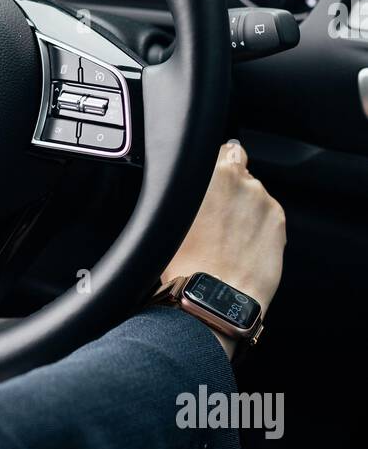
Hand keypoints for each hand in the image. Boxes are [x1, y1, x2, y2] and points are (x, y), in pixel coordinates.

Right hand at [161, 140, 285, 356]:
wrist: (216, 298)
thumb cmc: (184, 263)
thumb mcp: (170, 218)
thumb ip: (185, 190)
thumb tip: (190, 183)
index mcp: (213, 173)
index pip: (225, 150)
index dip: (217, 167)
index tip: (211, 183)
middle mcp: (243, 181)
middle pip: (240, 174)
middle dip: (229, 191)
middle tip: (212, 220)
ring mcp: (264, 201)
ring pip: (254, 196)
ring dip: (244, 210)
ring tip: (226, 240)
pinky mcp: (279, 221)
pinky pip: (267, 216)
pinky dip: (258, 227)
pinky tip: (241, 247)